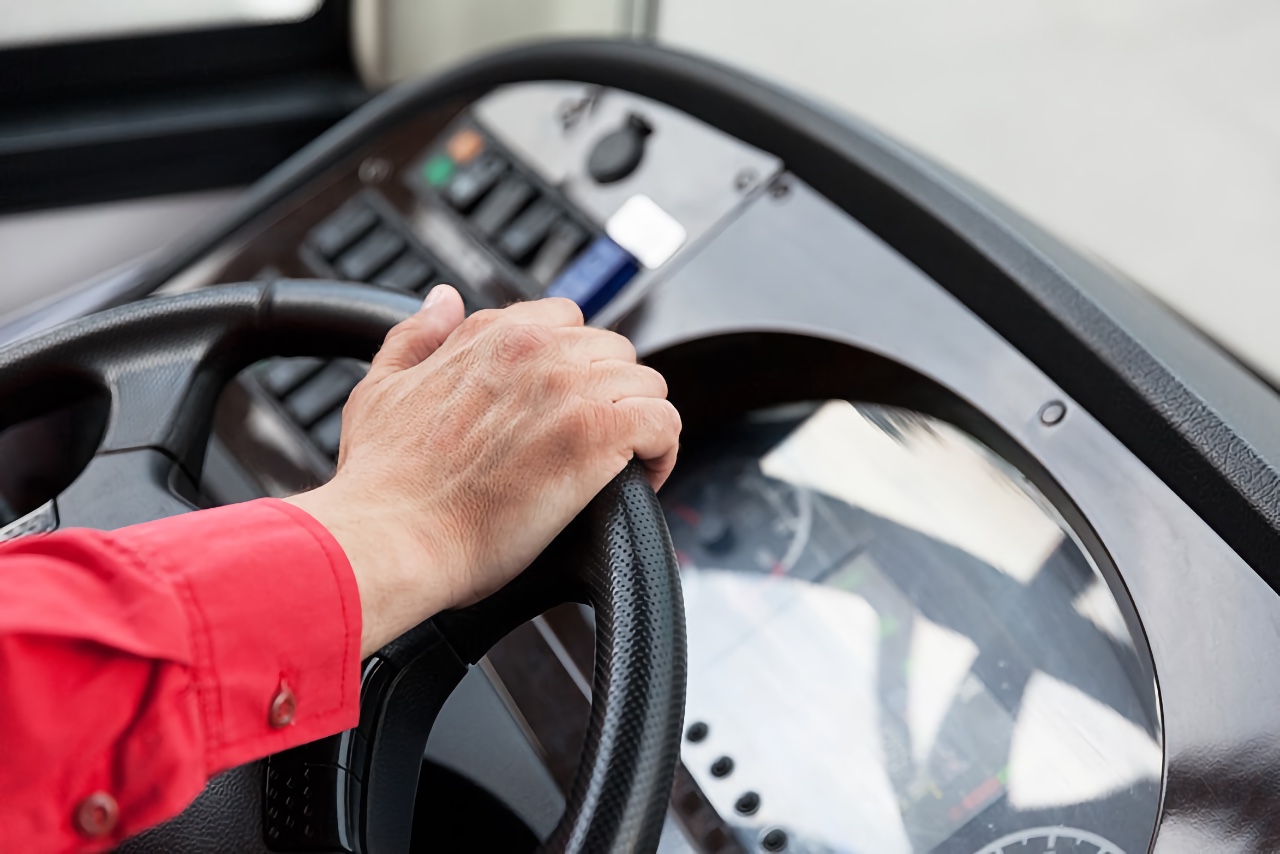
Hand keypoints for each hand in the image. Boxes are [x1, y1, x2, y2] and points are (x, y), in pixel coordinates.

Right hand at [286, 286, 680, 657]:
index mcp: (490, 334)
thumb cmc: (381, 482)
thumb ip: (415, 336)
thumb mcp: (380, 388)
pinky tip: (645, 477)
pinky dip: (663, 450)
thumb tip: (443, 298)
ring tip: (621, 464)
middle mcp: (535, 348)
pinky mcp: (597, 434)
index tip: (565, 405)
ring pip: (646, 385)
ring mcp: (570, 388)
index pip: (567, 321)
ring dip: (639, 422)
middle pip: (614, 352)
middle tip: (593, 443)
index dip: (574, 365)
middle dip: (610, 394)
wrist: (391, 537)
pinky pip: (664, 423)